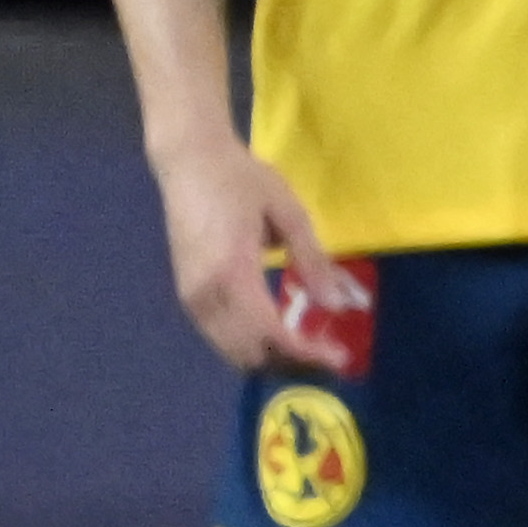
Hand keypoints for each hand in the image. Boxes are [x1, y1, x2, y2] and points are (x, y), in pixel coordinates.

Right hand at [148, 125, 338, 373]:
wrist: (189, 161)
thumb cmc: (243, 180)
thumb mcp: (290, 214)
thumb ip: (313, 262)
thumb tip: (338, 305)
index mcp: (231, 274)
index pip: (271, 334)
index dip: (306, 354)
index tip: (340, 358)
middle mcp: (204, 295)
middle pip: (248, 355)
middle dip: (292, 365)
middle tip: (331, 358)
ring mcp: (191, 297)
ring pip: (232, 351)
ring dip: (272, 359)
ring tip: (313, 349)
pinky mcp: (187, 294)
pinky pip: (221, 336)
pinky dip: (253, 345)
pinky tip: (283, 334)